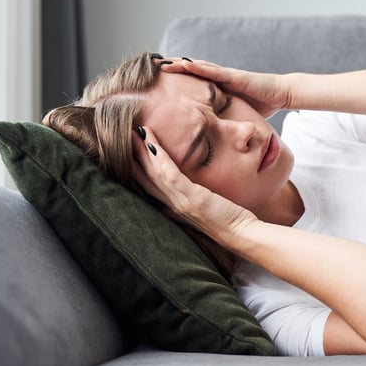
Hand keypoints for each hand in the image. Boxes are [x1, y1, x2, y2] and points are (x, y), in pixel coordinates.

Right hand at [133, 126, 257, 243]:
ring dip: (142, 151)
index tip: (127, 148)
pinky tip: (151, 141)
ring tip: (134, 131)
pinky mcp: (193, 199)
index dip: (135, 167)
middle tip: (123, 133)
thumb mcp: (204, 208)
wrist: (243, 235)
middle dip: (132, 155)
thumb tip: (180, 194)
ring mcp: (181, 202)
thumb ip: (189, 199)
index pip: (148, 185)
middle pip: (145, 178)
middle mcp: (172, 205)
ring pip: (154, 173)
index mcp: (174, 206)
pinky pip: (170, 174)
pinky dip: (159, 156)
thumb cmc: (227, 220)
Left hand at [159, 58, 290, 118]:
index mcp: (217, 89)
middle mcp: (218, 79)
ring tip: (159, 62)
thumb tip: (211, 137)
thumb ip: (223, 120)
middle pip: (189, 72)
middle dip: (170, 69)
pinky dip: (197, 67)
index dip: (173, 81)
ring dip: (177, 64)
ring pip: (197, 67)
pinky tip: (183, 63)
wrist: (281, 94)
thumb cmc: (261, 105)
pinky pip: (213, 71)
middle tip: (148, 67)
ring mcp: (226, 76)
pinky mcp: (234, 76)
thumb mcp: (235, 115)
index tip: (154, 83)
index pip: (191, 83)